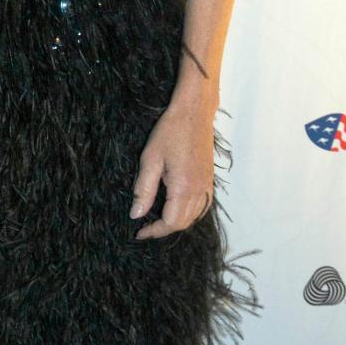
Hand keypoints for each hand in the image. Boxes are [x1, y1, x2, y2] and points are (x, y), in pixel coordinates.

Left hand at [130, 103, 215, 240]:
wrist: (194, 112)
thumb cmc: (170, 130)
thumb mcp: (150, 159)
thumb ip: (144, 190)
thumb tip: (136, 215)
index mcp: (184, 187)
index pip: (170, 223)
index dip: (154, 231)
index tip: (139, 232)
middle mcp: (200, 190)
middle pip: (183, 223)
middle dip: (163, 229)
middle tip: (145, 227)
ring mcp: (207, 185)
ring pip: (194, 217)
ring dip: (177, 222)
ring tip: (157, 220)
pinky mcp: (210, 179)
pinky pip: (202, 206)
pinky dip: (189, 213)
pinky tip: (176, 207)